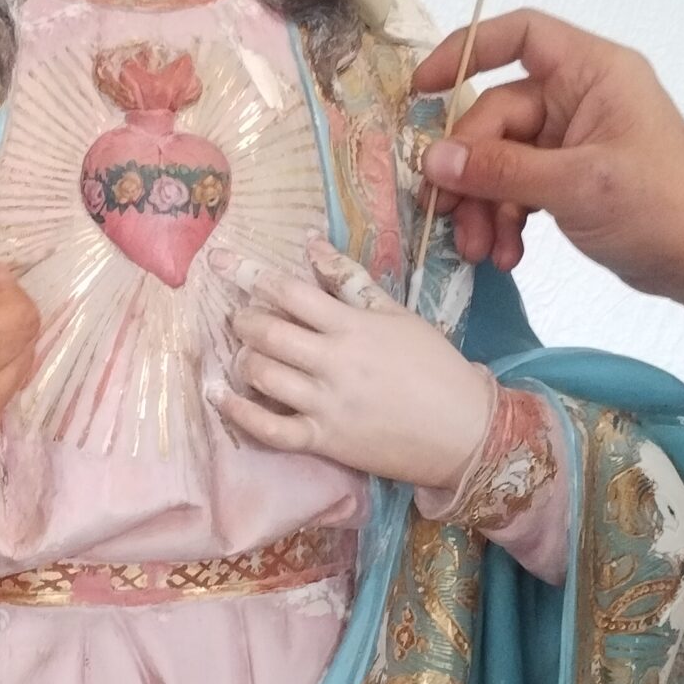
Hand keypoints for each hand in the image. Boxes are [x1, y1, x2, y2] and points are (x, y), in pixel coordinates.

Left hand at [206, 238, 494, 485]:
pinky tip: (219, 395)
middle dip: (242, 319)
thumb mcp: (397, 314)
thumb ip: (351, 279)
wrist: (464, 431)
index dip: (249, 273)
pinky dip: (238, 412)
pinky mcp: (324, 440)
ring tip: (243, 353)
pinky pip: (269, 428)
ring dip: (242, 359)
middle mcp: (334, 362)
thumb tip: (310, 244)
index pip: (290, 291)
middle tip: (237, 317)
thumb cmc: (434, 367)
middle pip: (268, 332)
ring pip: (263, 375)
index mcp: (353, 325)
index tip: (221, 262)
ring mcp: (326, 403)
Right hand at [414, 7, 683, 296]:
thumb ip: (501, 169)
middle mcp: (580, 96)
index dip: (468, 49)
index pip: (522, 34)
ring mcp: (574, 138)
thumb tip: (434, 159)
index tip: (423, 89)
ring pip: (502, 158)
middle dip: (473, 171)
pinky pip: (519, 186)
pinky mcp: (570, 175)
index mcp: (593, 72)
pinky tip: (506, 255)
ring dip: (484, 205)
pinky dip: (506, 219)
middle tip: (447, 216)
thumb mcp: (574, 185)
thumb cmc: (656, 208)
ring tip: (480, 252)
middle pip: (498, 115)